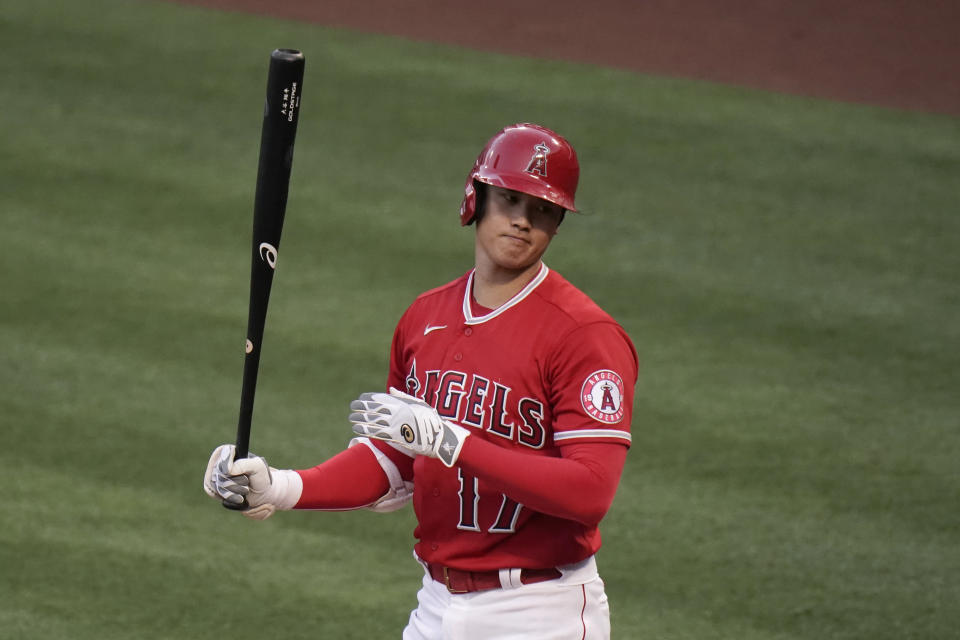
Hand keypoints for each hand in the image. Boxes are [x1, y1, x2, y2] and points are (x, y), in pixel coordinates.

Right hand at [202, 444, 301, 519]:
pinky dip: (228, 496)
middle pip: (219, 471)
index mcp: (230, 451)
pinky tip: (238, 497)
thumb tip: (228, 470)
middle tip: (246, 482)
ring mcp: (216, 475)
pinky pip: (213, 492)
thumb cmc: (262, 478)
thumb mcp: (258, 467)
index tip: (235, 471)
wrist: (262, 494)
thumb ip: (244, 464)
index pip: (222, 453)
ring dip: (233, 490)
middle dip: (234, 481)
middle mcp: (221, 461)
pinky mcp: (214, 487)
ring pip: (216, 483)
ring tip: (245, 490)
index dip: (228, 464)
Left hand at [349, 388, 469, 466]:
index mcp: (402, 403)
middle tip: (352, 407)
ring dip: (360, 419)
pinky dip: (366, 430)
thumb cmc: (431, 420)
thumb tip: (391, 390)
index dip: (369, 398)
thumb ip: (403, 396)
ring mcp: (396, 425)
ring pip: (373, 421)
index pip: (381, 398)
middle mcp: (397, 412)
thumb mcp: (419, 403)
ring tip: (352, 418)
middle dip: (361, 407)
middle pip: (374, 409)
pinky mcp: (396, 437)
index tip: (360, 398)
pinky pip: (377, 433)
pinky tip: (358, 429)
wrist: (439, 437)